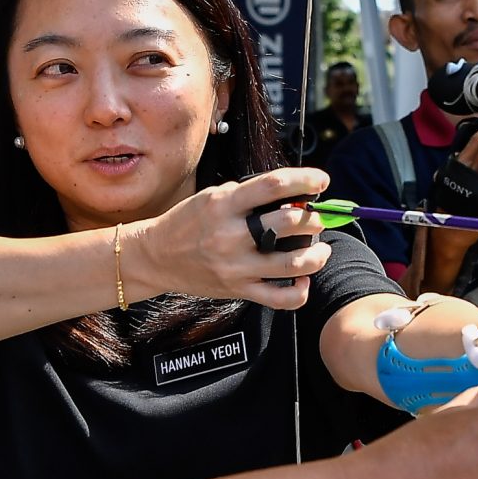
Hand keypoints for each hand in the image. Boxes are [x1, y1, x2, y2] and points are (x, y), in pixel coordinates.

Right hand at [125, 167, 332, 309]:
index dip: (305, 180)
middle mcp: (231, 235)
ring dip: (316, 254)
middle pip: (289, 223)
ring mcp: (236, 266)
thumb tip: (292, 192)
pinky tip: (303, 280)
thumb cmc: (188, 223)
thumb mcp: (212, 197)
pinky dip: (300, 290)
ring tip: (320, 249)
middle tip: (315, 219)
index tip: (321, 181)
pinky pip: (280, 298)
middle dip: (313, 219)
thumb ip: (248, 194)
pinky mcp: (238, 290)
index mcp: (224, 204)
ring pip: (293, 263)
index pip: (273, 185)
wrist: (155, 257)